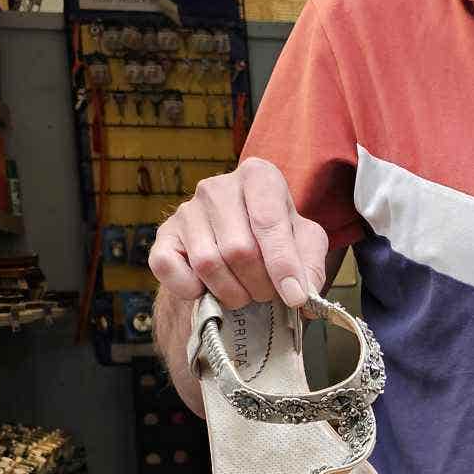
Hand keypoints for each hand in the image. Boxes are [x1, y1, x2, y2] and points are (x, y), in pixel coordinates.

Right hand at [149, 157, 326, 309]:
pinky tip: (209, 289)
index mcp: (258, 176)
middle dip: (259, 283)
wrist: (234, 238)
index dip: (283, 265)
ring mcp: (186, 210)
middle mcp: (218, 187)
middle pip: (239, 249)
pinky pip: (168, 268)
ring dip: (231, 292)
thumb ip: (310, 262)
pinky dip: (190, 289)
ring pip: (208, 263)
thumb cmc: (275, 235)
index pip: (268, 222)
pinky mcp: (163, 235)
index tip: (295, 297)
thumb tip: (302, 291)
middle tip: (268, 294)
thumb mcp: (305, 241)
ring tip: (246, 293)